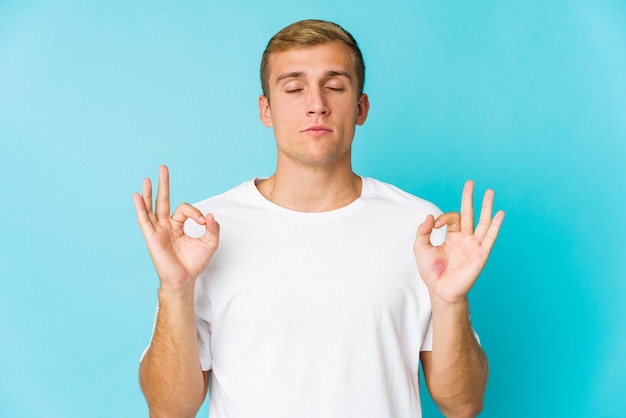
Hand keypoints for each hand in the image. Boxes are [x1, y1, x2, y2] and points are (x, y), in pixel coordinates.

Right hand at [133, 165, 219, 291]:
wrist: (184, 279)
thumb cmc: (195, 263)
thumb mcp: (210, 243)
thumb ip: (213, 228)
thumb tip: (210, 215)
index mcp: (178, 225)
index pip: (184, 209)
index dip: (195, 212)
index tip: (203, 222)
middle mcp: (166, 226)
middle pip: (163, 200)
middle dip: (164, 184)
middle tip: (164, 167)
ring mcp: (158, 231)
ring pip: (151, 208)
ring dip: (149, 193)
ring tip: (148, 178)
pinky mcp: (152, 237)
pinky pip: (144, 220)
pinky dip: (140, 207)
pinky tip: (137, 196)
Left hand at [414, 180, 503, 304]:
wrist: (440, 290)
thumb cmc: (431, 272)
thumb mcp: (421, 247)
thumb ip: (423, 231)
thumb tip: (430, 215)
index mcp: (453, 237)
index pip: (453, 218)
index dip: (443, 217)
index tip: (435, 224)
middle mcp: (465, 239)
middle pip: (469, 214)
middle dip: (469, 198)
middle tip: (471, 182)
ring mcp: (474, 246)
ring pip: (483, 222)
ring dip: (486, 207)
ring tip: (490, 191)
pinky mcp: (481, 254)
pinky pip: (490, 237)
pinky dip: (496, 225)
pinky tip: (501, 213)